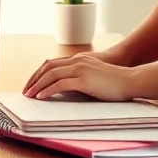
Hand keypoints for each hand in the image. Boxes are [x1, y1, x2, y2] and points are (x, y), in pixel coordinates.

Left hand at [22, 55, 138, 100]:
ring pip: (51, 75)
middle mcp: (77, 61)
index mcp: (78, 59)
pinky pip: (60, 84)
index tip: (31, 84)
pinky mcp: (84, 80)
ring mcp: (80, 69)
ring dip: (37, 85)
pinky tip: (41, 97)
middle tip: (26, 91)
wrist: (131, 80)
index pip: (51, 63)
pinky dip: (48, 90)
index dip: (39, 73)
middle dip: (34, 79)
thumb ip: (79, 79)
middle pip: (47, 67)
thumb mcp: (93, 77)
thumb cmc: (114, 82)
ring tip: (30, 95)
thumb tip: (64, 90)